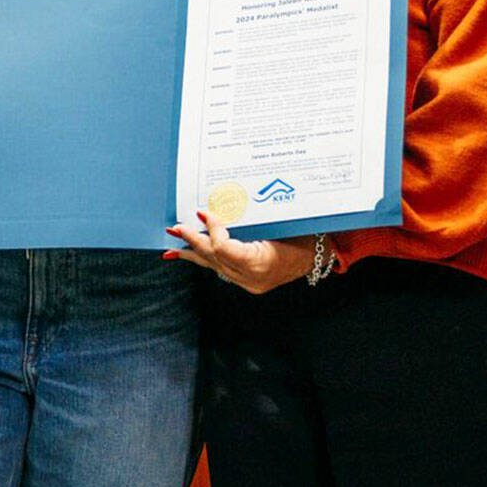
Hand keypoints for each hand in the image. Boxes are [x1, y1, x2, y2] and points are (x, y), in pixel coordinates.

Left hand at [164, 212, 314, 294]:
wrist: (317, 256)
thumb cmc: (302, 234)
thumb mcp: (280, 222)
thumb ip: (250, 218)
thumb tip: (220, 203)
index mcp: (262, 263)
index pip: (225, 248)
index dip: (212, 229)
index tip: (203, 212)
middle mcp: (252, 278)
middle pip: (214, 258)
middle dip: (193, 241)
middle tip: (176, 227)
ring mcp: (248, 283)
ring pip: (212, 266)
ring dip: (191, 252)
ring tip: (169, 248)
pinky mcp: (245, 282)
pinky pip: (218, 269)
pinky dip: (201, 259)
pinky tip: (181, 256)